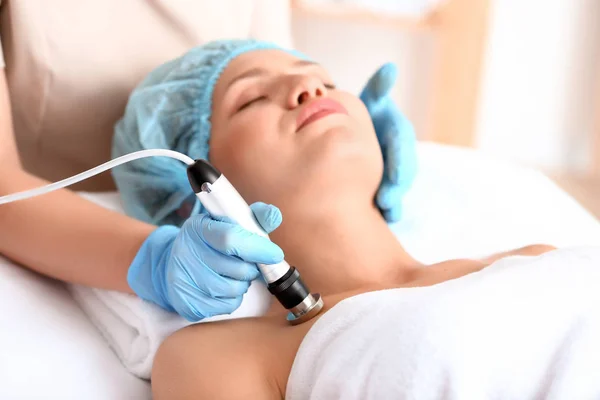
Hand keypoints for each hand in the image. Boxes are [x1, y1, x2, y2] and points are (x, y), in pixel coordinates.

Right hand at [128, 202, 283, 320]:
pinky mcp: (188, 304)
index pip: (231, 239)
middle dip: (251, 267)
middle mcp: (187, 254)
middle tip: (244, 262)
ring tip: (230, 273)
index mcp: (198, 228)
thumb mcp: (225, 223)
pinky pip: (228, 305)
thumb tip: (274, 215)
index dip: (258, 248)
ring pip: (235, 289)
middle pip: (238, 269)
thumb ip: (252, 219)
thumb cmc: (208, 242)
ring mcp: (185, 281)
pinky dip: (233, 297)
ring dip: (242, 283)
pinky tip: (222, 285)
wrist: (172, 266)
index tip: (275, 254)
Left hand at [360, 63, 417, 222]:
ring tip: (386, 211)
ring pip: (398, 189)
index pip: (403, 143)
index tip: (396, 176)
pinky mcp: (384, 189)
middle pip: (404, 170)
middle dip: (398, 184)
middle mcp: (398, 154)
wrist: (350, 133)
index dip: (401, 158)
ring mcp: (392, 172)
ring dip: (394, 202)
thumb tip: (389, 69)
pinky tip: (383, 220)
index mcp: (396, 132)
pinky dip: (388, 211)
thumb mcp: (370, 102)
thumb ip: (378, 89)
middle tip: (388, 198)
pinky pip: (391, 203)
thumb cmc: (361, 116)